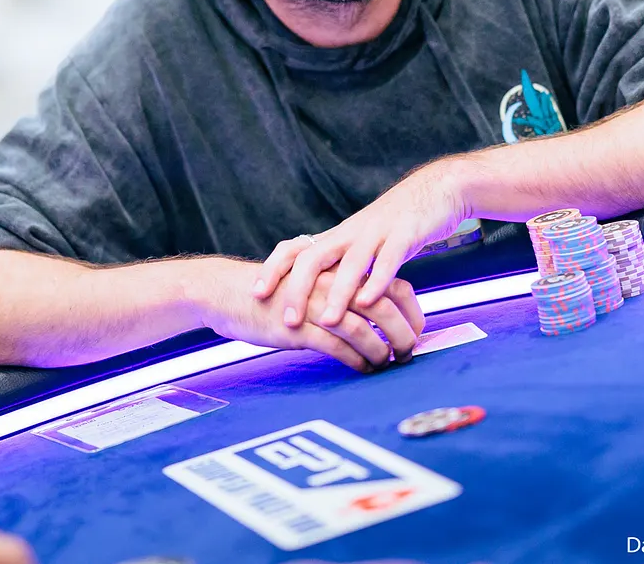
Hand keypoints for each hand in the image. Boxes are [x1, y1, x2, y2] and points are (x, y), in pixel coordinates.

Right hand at [195, 259, 424, 372]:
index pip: (392, 285)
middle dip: (404, 333)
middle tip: (410, 353)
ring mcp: (316, 306)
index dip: (411, 309)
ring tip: (390, 364)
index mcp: (341, 272)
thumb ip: (341, 294)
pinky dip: (356, 361)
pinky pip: (337, 346)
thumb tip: (372, 313)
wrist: (226, 293)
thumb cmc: (271, 293)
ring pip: (364, 328)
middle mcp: (334, 285)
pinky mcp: (299, 328)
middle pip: (385, 306)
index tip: (417, 329)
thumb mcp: (313, 285)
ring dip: (383, 350)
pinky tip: (363, 370)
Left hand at [254, 162, 464, 329]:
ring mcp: (378, 233)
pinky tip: (370, 302)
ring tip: (327, 322)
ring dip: (337, 293)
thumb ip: (344, 266)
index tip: (257, 294)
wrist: (438, 190)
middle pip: (314, 258)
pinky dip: (378, 281)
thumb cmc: (397, 224)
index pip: (295, 248)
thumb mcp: (364, 244)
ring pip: (350, 263)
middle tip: (289, 321)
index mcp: (338, 237)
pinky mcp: (406, 234)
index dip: (273, 268)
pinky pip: (389, 259)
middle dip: (298, 289)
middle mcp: (351, 234)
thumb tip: (320, 296)